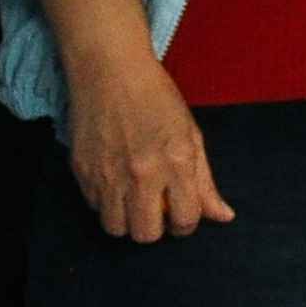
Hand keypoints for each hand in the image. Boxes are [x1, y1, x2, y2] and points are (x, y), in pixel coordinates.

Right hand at [62, 43, 231, 241]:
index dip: (187, 222)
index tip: (183, 213)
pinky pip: (94, 208)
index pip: (185, 220)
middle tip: (159, 210)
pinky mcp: (82, 172)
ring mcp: (107, 175)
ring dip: (128, 221)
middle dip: (157, 229)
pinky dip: (107, 204)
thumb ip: (205, 182)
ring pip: (116, 228)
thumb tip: (223, 216)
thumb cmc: (156, 98)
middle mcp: (141, 174)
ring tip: (135, 200)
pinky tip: (116, 183)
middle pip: (146, 234)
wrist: (109, 72)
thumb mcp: (191, 136)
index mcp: (175, 162)